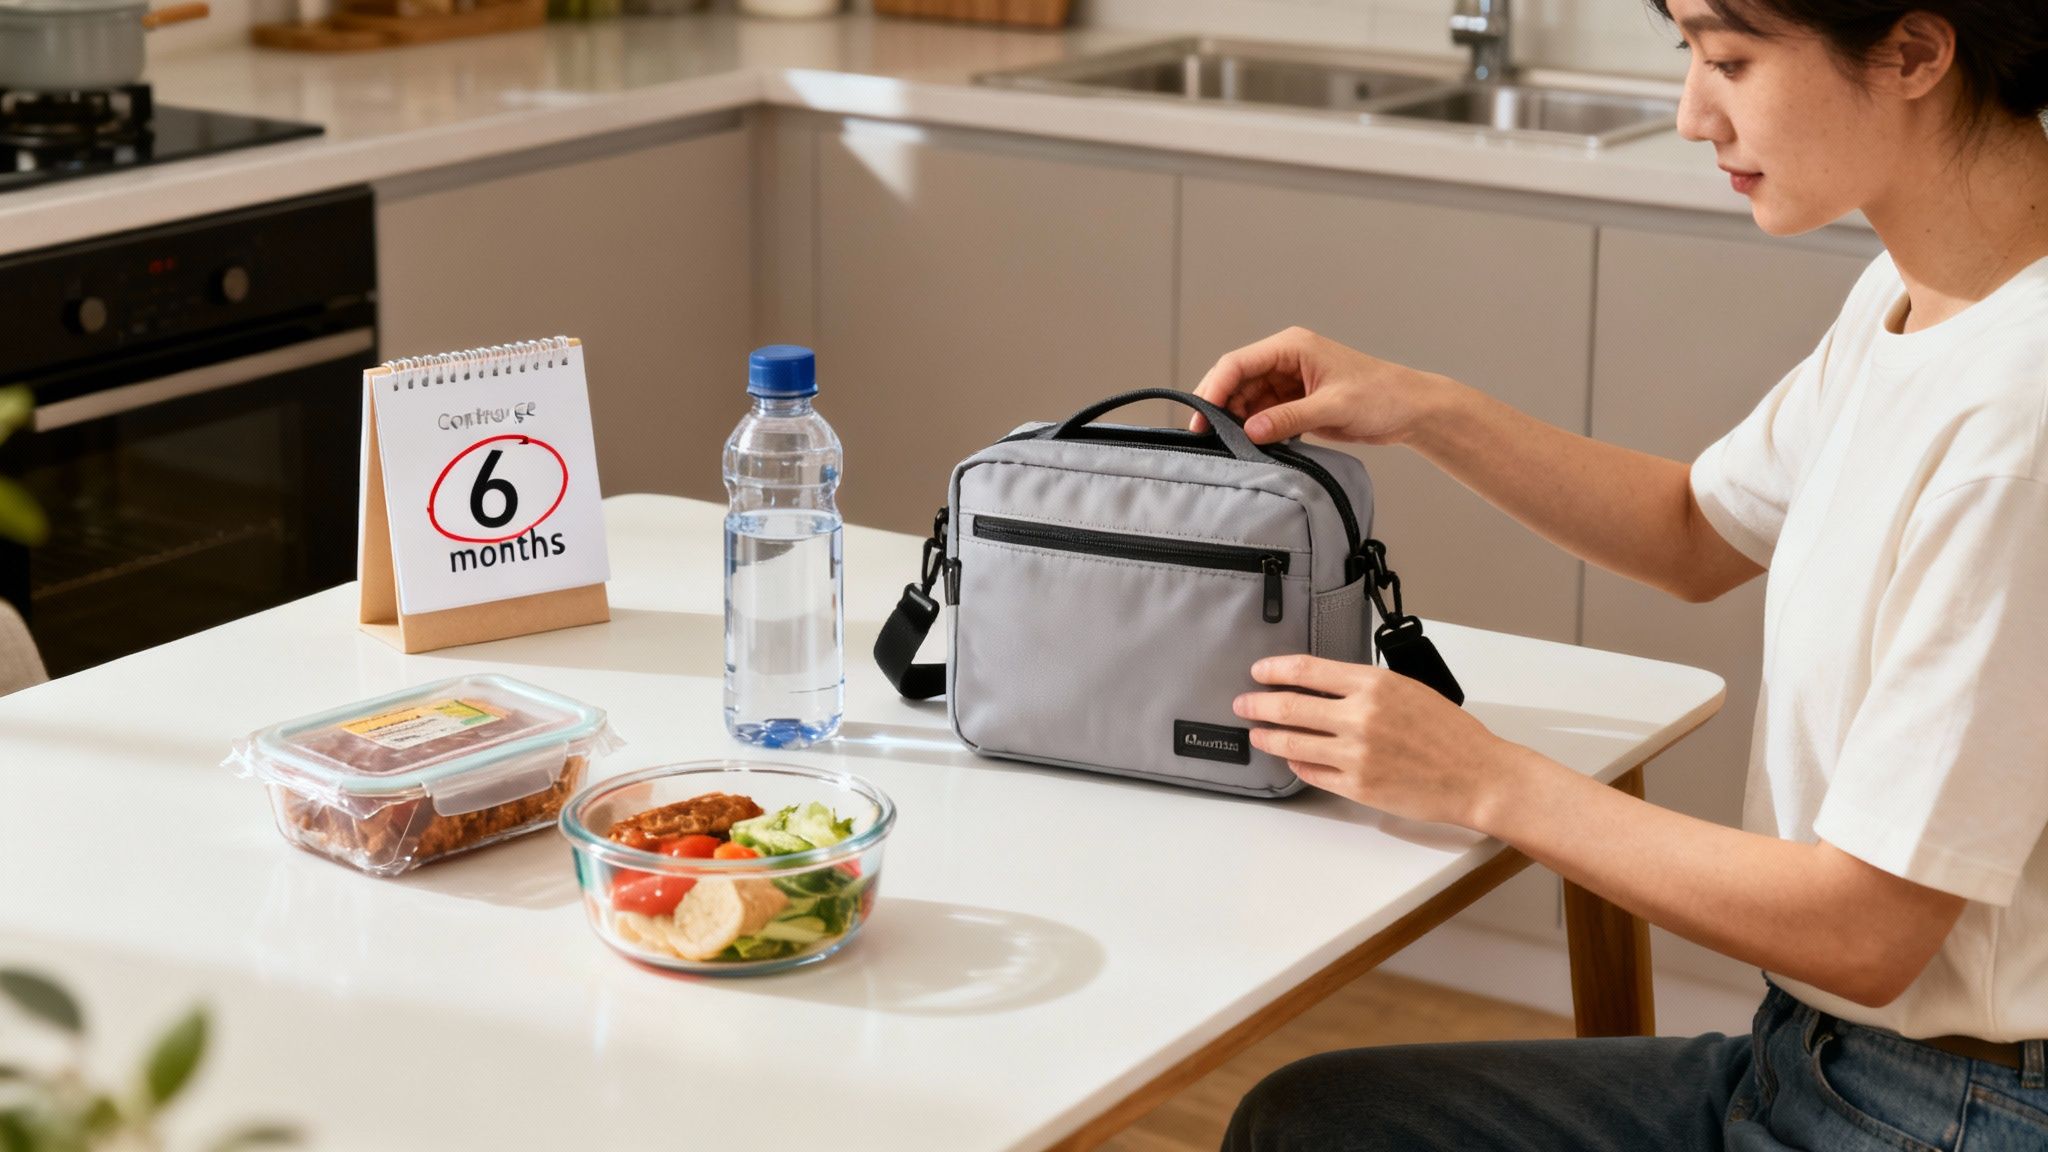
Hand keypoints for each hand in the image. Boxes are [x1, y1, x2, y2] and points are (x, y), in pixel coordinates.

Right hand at [1190, 327, 1453, 444]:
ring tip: (1227, 447)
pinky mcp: (1296, 402)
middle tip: (1204, 438)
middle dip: (1219, 407)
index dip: (1214, 388)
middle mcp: (1285, 360)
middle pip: (1236, 382)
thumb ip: (1288, 419)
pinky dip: (1254, 430)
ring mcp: (1289, 382)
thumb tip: (1249, 430)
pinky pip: (1263, 415)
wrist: (1411, 410)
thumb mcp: (1333, 407)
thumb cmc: (1382, 396)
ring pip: (1246, 401)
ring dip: (1236, 422)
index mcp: (1292, 347)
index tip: (1201, 416)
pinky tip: (1250, 447)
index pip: (1238, 363)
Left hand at [1232, 654, 1514, 828]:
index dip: (1274, 670)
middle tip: (1242, 704)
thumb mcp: (1406, 689)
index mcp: (1374, 684)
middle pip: (1288, 706)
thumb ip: (1364, 686)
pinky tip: (1291, 756)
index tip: (1258, 672)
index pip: (1306, 670)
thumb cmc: (1449, 732)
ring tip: (1257, 732)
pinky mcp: (1356, 786)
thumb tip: (1320, 685)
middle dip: (1257, 705)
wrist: (1477, 775)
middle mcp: (1359, 717)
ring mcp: (1355, 754)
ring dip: (1268, 736)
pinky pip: (1311, 772)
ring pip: (1292, 742)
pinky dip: (1296, 762)